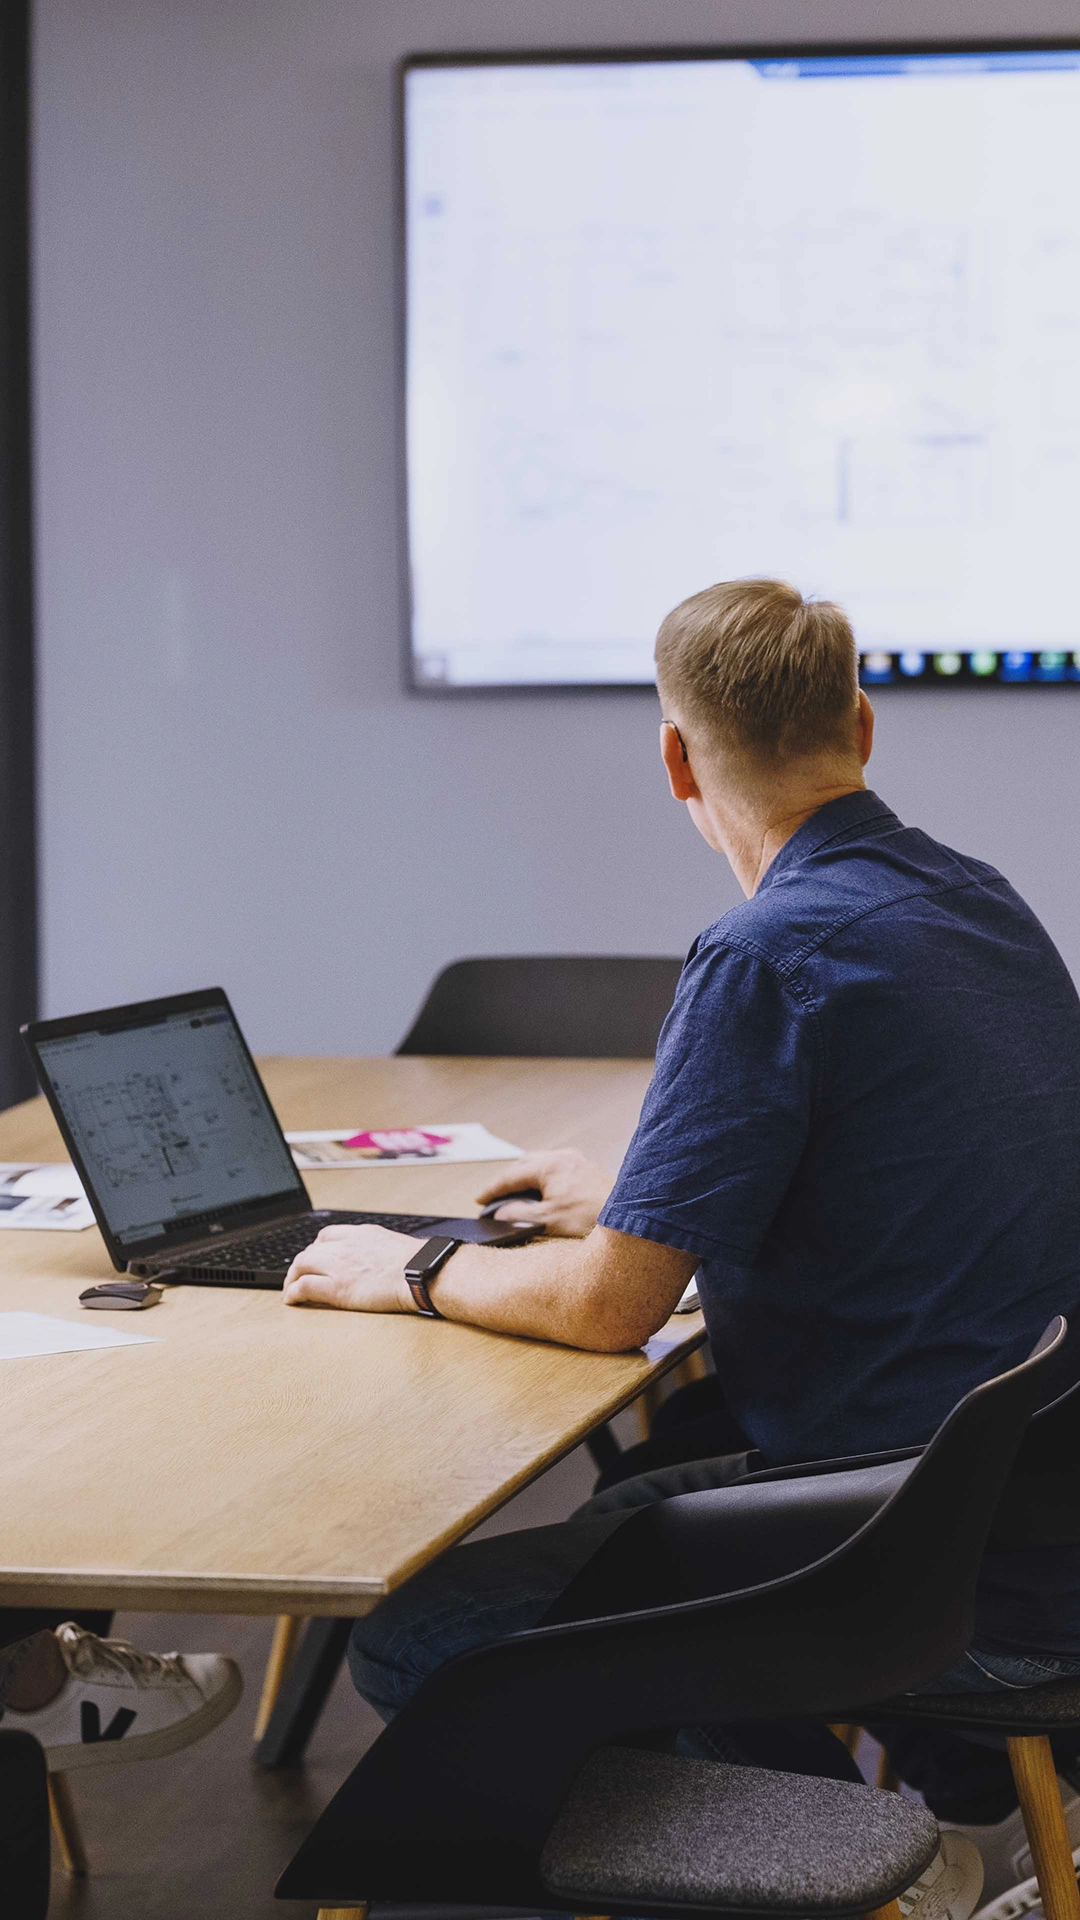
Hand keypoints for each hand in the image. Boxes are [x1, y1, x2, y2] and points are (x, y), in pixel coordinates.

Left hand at [282, 1224, 423, 1312]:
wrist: (422, 1273)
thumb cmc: (418, 1263)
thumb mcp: (396, 1245)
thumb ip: (382, 1249)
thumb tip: (387, 1259)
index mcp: (361, 1234)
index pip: (328, 1235)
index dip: (317, 1248)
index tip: (316, 1257)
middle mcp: (345, 1246)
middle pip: (310, 1250)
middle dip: (301, 1264)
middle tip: (298, 1276)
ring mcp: (339, 1265)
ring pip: (300, 1264)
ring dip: (291, 1277)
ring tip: (290, 1289)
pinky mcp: (337, 1287)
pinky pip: (304, 1287)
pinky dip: (292, 1292)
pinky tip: (291, 1300)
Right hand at [475, 1150, 614, 1238]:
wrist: (629, 1218)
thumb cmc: (591, 1218)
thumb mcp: (546, 1220)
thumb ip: (516, 1215)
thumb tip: (498, 1212)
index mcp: (550, 1165)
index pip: (511, 1175)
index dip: (492, 1189)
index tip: (479, 1200)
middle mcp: (563, 1157)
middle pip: (525, 1164)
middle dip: (508, 1180)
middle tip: (493, 1197)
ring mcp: (577, 1162)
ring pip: (541, 1165)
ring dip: (525, 1179)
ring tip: (515, 1197)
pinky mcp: (587, 1171)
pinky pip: (556, 1170)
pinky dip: (542, 1181)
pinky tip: (542, 1196)